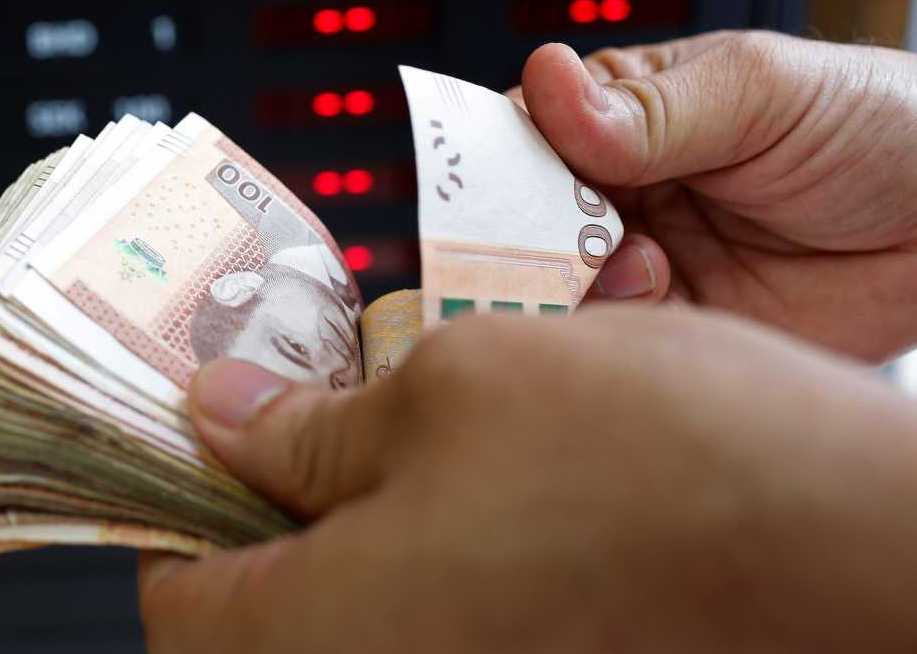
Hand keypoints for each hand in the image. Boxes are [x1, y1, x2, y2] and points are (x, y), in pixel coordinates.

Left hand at [139, 306, 916, 652]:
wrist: (851, 546)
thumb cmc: (655, 465)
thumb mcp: (450, 389)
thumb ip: (308, 423)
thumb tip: (218, 416)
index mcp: (316, 633)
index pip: (170, 595)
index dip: (177, 496)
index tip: (203, 428)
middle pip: (264, 603)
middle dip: (273, 498)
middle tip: (301, 402)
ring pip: (360, 600)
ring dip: (362, 511)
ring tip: (405, 415)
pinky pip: (441, 613)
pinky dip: (435, 545)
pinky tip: (480, 467)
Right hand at [512, 31, 916, 359]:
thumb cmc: (880, 127)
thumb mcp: (761, 93)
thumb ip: (649, 108)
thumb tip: (545, 80)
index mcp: (622, 114)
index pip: (524, 132)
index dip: (501, 158)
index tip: (500, 181)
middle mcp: (618, 189)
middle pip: (524, 218)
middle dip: (527, 231)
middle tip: (566, 231)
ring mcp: (643, 262)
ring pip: (555, 284)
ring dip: (574, 280)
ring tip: (641, 263)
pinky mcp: (677, 328)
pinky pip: (611, 338)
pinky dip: (615, 325)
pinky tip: (663, 294)